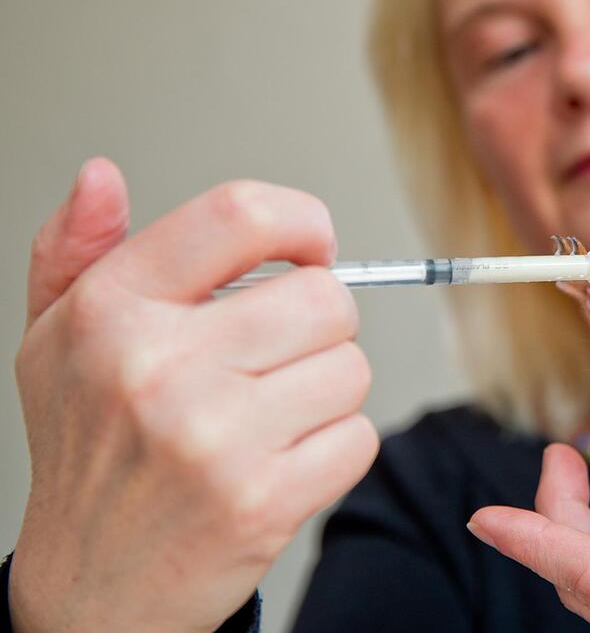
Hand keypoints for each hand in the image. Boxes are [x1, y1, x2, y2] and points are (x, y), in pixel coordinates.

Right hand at [10, 159, 378, 632]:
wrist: (90, 592)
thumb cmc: (86, 454)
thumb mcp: (53, 339)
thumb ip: (77, 249)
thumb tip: (101, 175)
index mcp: (113, 311)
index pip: (241, 215)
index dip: (303, 221)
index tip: (313, 248)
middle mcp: (161, 369)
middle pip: (326, 299)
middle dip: (320, 324)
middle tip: (278, 356)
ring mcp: (216, 440)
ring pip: (351, 368)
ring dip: (327, 390)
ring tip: (270, 416)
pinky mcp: (264, 502)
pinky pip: (359, 438)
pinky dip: (335, 448)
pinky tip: (281, 461)